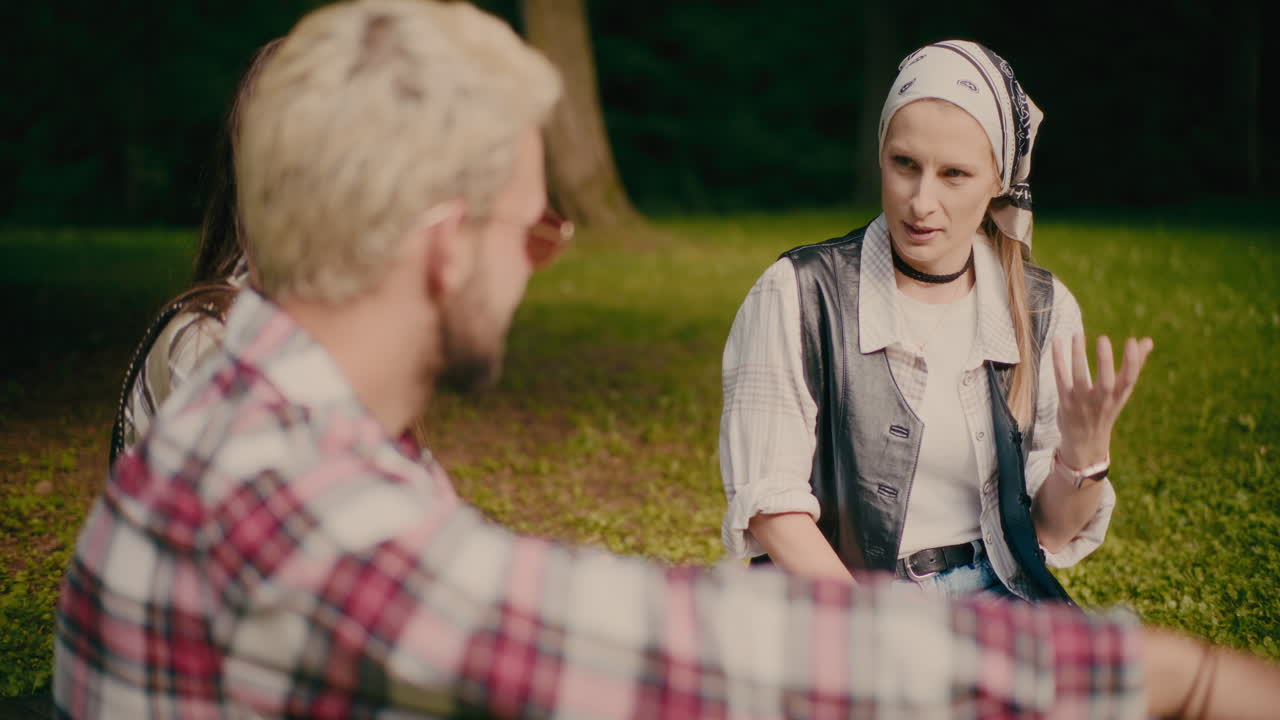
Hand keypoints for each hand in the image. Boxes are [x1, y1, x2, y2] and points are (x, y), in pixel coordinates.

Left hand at [1051, 332, 1153, 468]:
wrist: (1085, 442)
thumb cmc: (1106, 409)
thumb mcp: (1122, 391)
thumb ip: (1134, 365)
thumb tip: (1148, 341)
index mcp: (1119, 396)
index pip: (1129, 379)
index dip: (1132, 361)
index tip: (1131, 341)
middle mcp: (1101, 401)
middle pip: (1105, 382)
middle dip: (1105, 361)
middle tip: (1103, 338)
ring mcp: (1081, 402)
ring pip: (1079, 378)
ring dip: (1077, 356)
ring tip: (1077, 334)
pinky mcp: (1064, 402)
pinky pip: (1060, 379)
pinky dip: (1058, 361)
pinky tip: (1056, 342)